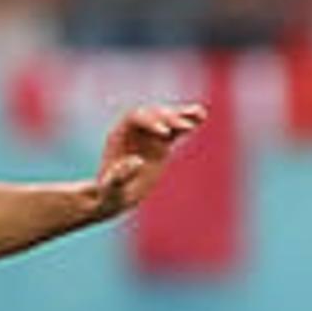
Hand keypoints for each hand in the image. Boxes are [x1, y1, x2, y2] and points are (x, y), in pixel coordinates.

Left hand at [89, 102, 206, 214]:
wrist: (114, 196)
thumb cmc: (109, 194)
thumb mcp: (111, 189)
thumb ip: (119, 176)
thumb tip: (137, 161)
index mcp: (119, 135)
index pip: (135, 118)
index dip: (150, 122)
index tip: (165, 133)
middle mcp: (134, 130)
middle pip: (154, 115)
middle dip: (170, 119)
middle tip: (186, 127)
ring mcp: (148, 135)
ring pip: (167, 119)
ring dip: (182, 115)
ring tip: (200, 114)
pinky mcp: (161, 144)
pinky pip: (175, 130)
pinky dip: (188, 124)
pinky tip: (201, 118)